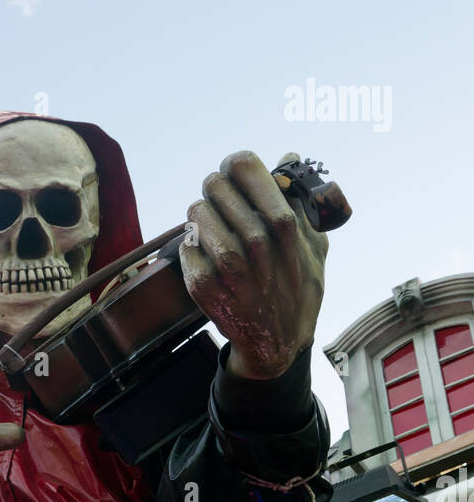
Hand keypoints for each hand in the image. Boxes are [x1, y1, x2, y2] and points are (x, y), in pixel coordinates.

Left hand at [180, 150, 327, 379]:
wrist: (278, 343)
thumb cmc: (297, 289)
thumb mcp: (315, 246)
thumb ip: (303, 201)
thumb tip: (289, 157)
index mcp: (286, 225)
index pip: (245, 167)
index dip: (234, 164)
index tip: (234, 173)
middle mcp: (257, 244)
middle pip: (215, 185)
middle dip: (215, 189)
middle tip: (220, 200)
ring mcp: (229, 268)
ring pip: (196, 213)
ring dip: (201, 215)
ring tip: (212, 226)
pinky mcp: (204, 288)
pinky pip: (186, 246)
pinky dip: (192, 245)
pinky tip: (205, 252)